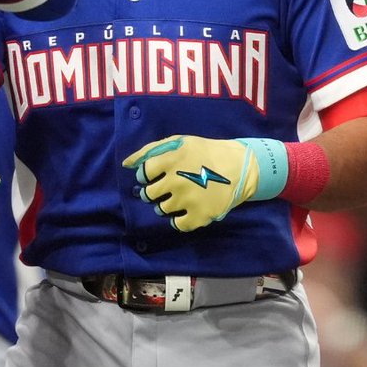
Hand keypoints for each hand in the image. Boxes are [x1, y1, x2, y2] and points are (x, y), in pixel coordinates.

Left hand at [124, 134, 290, 231]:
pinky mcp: (199, 216)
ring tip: (180, 197)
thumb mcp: (179, 141)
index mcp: (171, 160)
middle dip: (154, 192)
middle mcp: (176, 181)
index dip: (146, 176)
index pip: (143, 174)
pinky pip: (177, 224)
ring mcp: (187, 200)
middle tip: (168, 188)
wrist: (240, 167)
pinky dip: (179, 219)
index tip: (156, 176)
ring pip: (161, 210)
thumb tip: (126, 164)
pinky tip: (186, 210)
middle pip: (148, 195)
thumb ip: (151, 150)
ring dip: (166, 205)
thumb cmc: (206, 152)